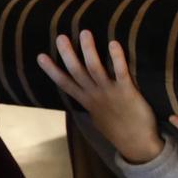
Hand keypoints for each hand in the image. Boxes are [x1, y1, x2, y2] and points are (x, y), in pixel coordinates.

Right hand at [36, 32, 164, 164]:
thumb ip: (91, 103)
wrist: (137, 143)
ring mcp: (110, 93)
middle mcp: (95, 95)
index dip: (52, 70)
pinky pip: (120, 72)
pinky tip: (113, 43)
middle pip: (77, 72)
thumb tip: (86, 95)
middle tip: (60, 37)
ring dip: (89, 50)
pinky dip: (116, 58)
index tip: (40, 56)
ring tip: (85, 33)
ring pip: (95, 68)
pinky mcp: (127, 91)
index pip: (65, 83)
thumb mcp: (98, 117)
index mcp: (87, 101)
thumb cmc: (119, 129)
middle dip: (67, 54)